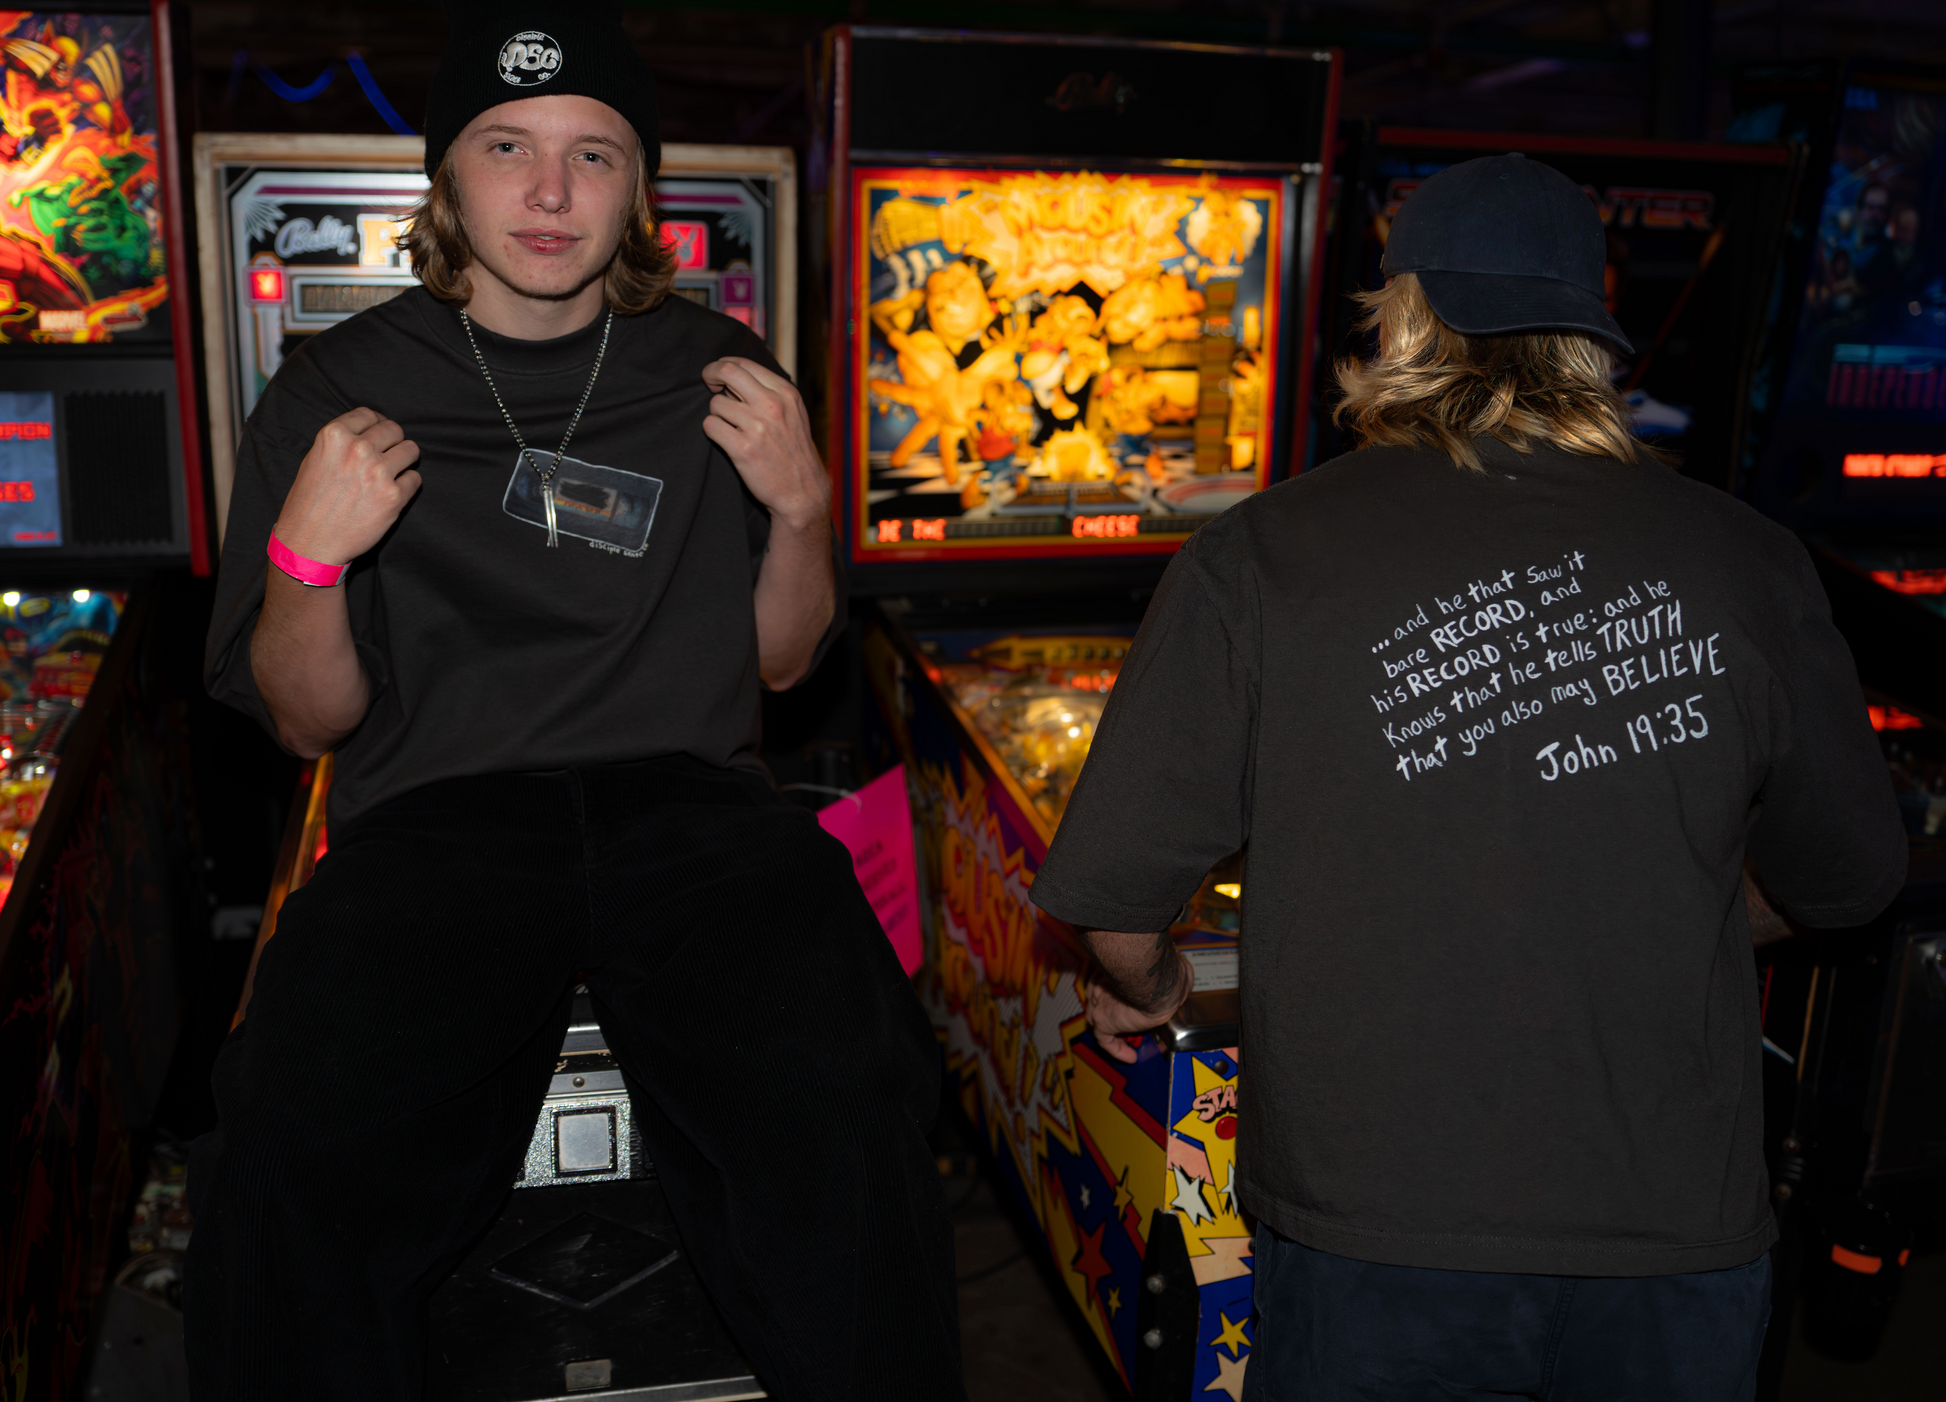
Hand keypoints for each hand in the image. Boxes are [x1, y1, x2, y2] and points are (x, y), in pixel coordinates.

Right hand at [273, 407, 422, 567]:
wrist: (309, 542)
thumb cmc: (309, 503)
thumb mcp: (315, 459)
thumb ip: (340, 442)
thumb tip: (369, 432)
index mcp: (334, 435)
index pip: (369, 415)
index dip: (377, 424)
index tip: (380, 434)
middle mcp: (358, 449)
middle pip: (394, 429)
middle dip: (393, 441)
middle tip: (388, 455)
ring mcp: (378, 472)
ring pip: (411, 450)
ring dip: (405, 460)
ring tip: (394, 472)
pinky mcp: (393, 496)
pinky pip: (415, 479)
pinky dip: (408, 485)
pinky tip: (393, 493)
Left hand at [701, 357, 829, 531]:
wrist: (803, 492)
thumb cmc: (794, 452)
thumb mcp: (793, 413)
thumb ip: (768, 392)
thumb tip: (732, 379)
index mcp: (785, 392)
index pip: (743, 363)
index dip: (723, 366)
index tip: (718, 377)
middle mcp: (772, 405)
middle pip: (727, 371)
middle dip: (710, 374)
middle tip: (709, 386)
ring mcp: (757, 426)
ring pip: (715, 404)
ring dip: (717, 414)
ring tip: (732, 428)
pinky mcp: (742, 448)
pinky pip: (710, 426)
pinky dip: (713, 431)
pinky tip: (727, 440)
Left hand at [1085, 951, 1194, 1064]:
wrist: (1160, 981)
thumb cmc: (1166, 968)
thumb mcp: (1172, 965)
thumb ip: (1171, 970)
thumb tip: (1182, 974)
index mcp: (1118, 964)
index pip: (1108, 976)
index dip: (1116, 987)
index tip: (1128, 995)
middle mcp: (1103, 980)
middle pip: (1097, 996)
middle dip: (1108, 1006)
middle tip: (1124, 1017)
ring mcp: (1100, 1001)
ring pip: (1099, 1017)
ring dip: (1111, 1028)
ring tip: (1127, 1040)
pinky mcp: (1104, 1020)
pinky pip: (1104, 1039)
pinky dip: (1116, 1049)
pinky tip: (1130, 1056)